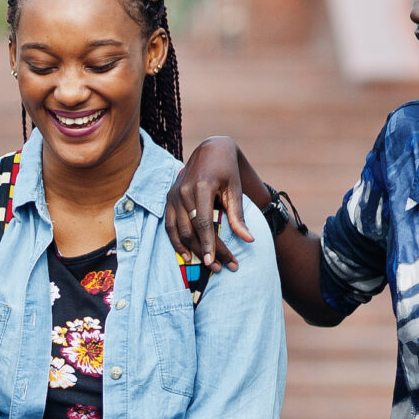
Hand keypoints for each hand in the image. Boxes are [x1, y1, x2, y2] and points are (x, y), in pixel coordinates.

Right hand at [165, 136, 254, 273]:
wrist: (210, 150)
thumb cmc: (226, 170)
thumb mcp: (235, 189)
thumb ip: (238, 215)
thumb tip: (248, 240)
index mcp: (201, 186)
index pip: (203, 222)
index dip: (209, 244)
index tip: (216, 262)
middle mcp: (183, 191)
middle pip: (192, 230)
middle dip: (205, 251)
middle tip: (220, 268)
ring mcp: (174, 195)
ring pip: (179, 230)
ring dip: (192, 250)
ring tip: (206, 265)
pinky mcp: (169, 198)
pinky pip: (169, 225)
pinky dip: (176, 241)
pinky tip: (186, 255)